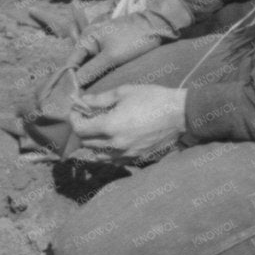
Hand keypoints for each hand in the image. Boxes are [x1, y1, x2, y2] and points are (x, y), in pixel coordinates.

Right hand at [68, 11, 170, 87]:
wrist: (156, 25)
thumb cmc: (133, 40)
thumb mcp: (111, 57)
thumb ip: (91, 70)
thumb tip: (75, 84)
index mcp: (85, 38)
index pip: (71, 63)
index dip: (70, 79)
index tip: (74, 97)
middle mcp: (88, 38)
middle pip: (79, 64)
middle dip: (81, 79)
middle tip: (83, 98)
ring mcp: (99, 41)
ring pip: (89, 63)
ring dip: (91, 76)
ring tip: (92, 93)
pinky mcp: (109, 45)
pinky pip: (99, 60)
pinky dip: (100, 70)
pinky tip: (103, 81)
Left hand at [69, 84, 188, 163]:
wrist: (180, 114)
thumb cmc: (152, 98)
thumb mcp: (123, 92)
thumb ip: (99, 99)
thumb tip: (82, 101)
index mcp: (110, 126)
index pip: (80, 129)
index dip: (74, 119)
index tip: (76, 110)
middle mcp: (116, 144)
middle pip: (86, 143)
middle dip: (83, 129)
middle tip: (87, 117)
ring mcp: (126, 154)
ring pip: (98, 156)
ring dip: (93, 144)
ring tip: (98, 131)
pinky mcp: (137, 159)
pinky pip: (114, 161)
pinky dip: (107, 154)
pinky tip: (111, 142)